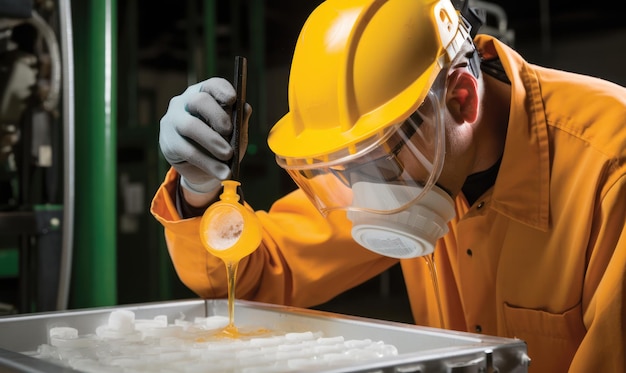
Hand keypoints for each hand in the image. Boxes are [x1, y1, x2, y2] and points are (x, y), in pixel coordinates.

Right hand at [159, 77, 251, 205]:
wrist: (204, 172)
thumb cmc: (222, 146)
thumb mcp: (235, 135)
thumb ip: (240, 122)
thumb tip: (245, 108)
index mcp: (204, 95)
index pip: (211, 86)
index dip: (222, 90)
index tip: (233, 99)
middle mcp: (185, 103)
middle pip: (199, 101)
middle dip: (217, 115)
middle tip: (229, 130)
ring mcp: (173, 121)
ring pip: (190, 126)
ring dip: (212, 141)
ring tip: (228, 155)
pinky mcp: (168, 142)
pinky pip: (187, 151)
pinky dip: (208, 163)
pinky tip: (222, 172)